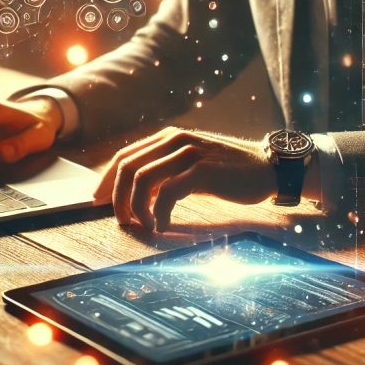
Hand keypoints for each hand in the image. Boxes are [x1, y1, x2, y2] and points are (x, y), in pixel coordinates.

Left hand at [93, 127, 275, 232]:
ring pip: (143, 179)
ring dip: (136, 207)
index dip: (106, 180)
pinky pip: (168, 193)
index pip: (125, 156)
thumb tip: (134, 193)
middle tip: (121, 220)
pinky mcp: (203, 170)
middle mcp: (175, 140)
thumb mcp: (191, 165)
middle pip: (128, 167)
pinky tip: (163, 226)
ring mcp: (189, 153)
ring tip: (142, 225)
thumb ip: (165, 172)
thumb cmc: (228, 171)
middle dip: (117, 197)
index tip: (97, 202)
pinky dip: (159, 213)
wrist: (267, 169)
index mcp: (168, 137)